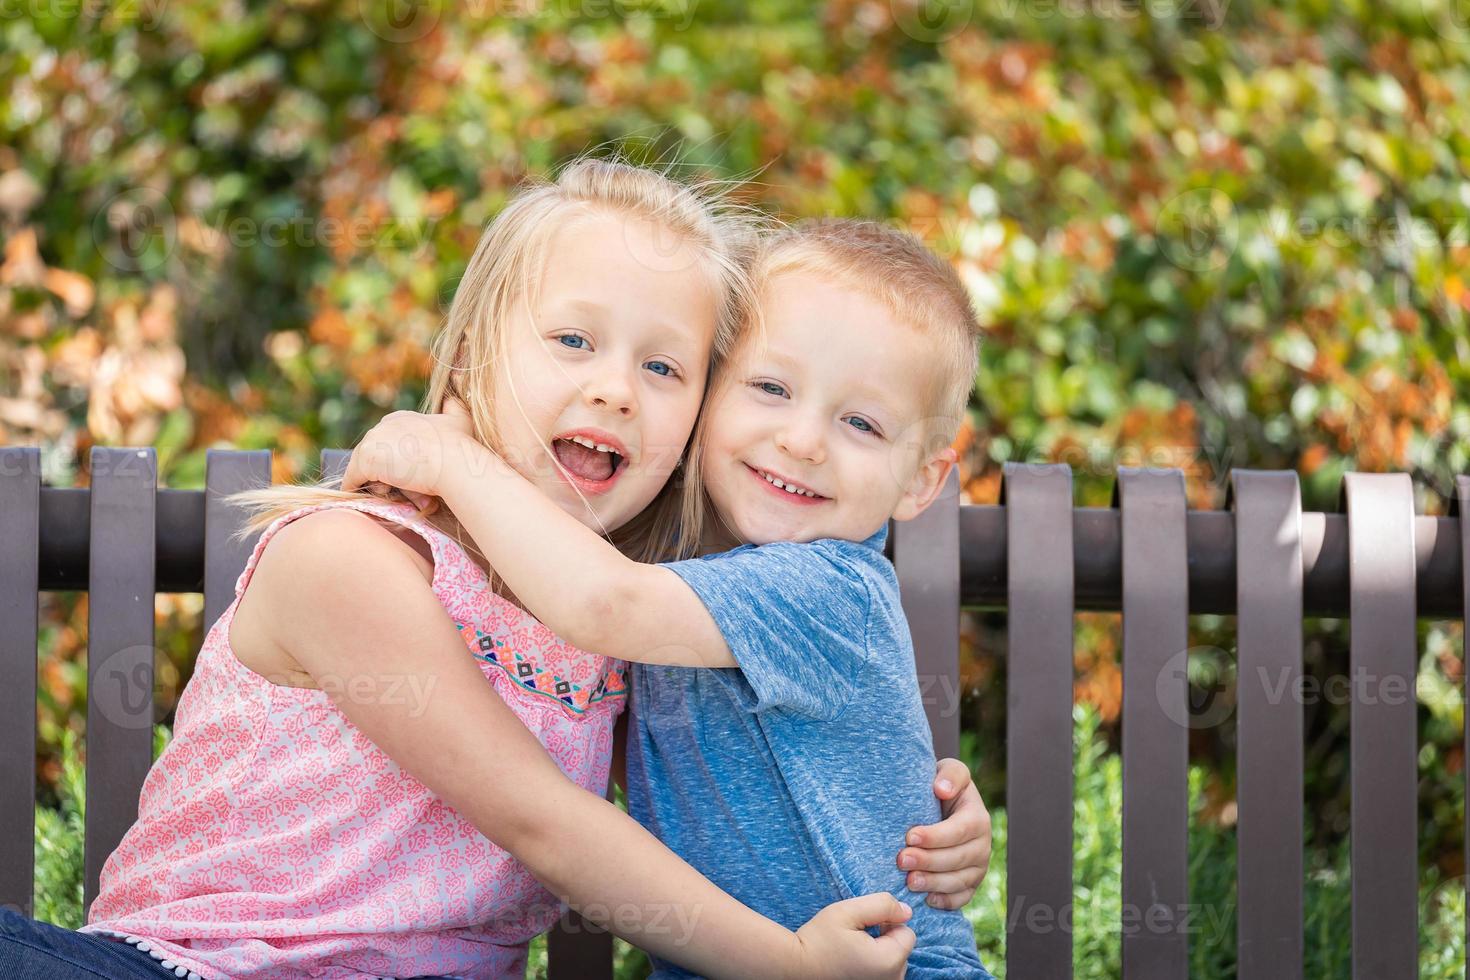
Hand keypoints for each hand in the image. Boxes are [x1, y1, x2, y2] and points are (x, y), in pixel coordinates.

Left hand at [341, 399, 476, 514]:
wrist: (455, 462)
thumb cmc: (459, 445)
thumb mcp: (460, 418)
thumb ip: (453, 404)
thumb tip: (457, 376)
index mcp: (401, 418)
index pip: (386, 441)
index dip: (394, 459)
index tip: (405, 472)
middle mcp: (383, 425)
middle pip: (372, 453)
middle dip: (381, 470)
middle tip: (400, 487)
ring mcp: (373, 440)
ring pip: (362, 466)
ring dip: (373, 481)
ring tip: (393, 493)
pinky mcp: (366, 459)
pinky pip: (352, 479)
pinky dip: (357, 489)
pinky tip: (368, 497)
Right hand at [789, 893, 913, 979]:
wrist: (795, 968)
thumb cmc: (819, 939)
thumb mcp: (848, 911)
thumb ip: (882, 905)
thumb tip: (907, 911)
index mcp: (889, 961)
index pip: (907, 933)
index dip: (887, 922)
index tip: (864, 926)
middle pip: (901, 949)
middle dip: (884, 939)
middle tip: (855, 939)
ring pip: (893, 962)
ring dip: (878, 953)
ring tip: (851, 952)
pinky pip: (882, 974)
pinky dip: (872, 966)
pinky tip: (852, 963)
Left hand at [896, 758, 989, 909]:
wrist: (941, 806)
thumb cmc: (940, 787)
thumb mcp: (948, 771)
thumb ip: (950, 775)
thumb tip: (942, 789)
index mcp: (978, 817)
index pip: (960, 830)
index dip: (935, 836)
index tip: (910, 836)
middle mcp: (983, 844)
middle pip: (958, 858)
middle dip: (929, 861)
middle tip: (902, 860)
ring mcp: (978, 866)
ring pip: (960, 880)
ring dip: (934, 883)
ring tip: (909, 882)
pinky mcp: (970, 884)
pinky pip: (962, 898)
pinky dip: (946, 901)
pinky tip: (927, 900)